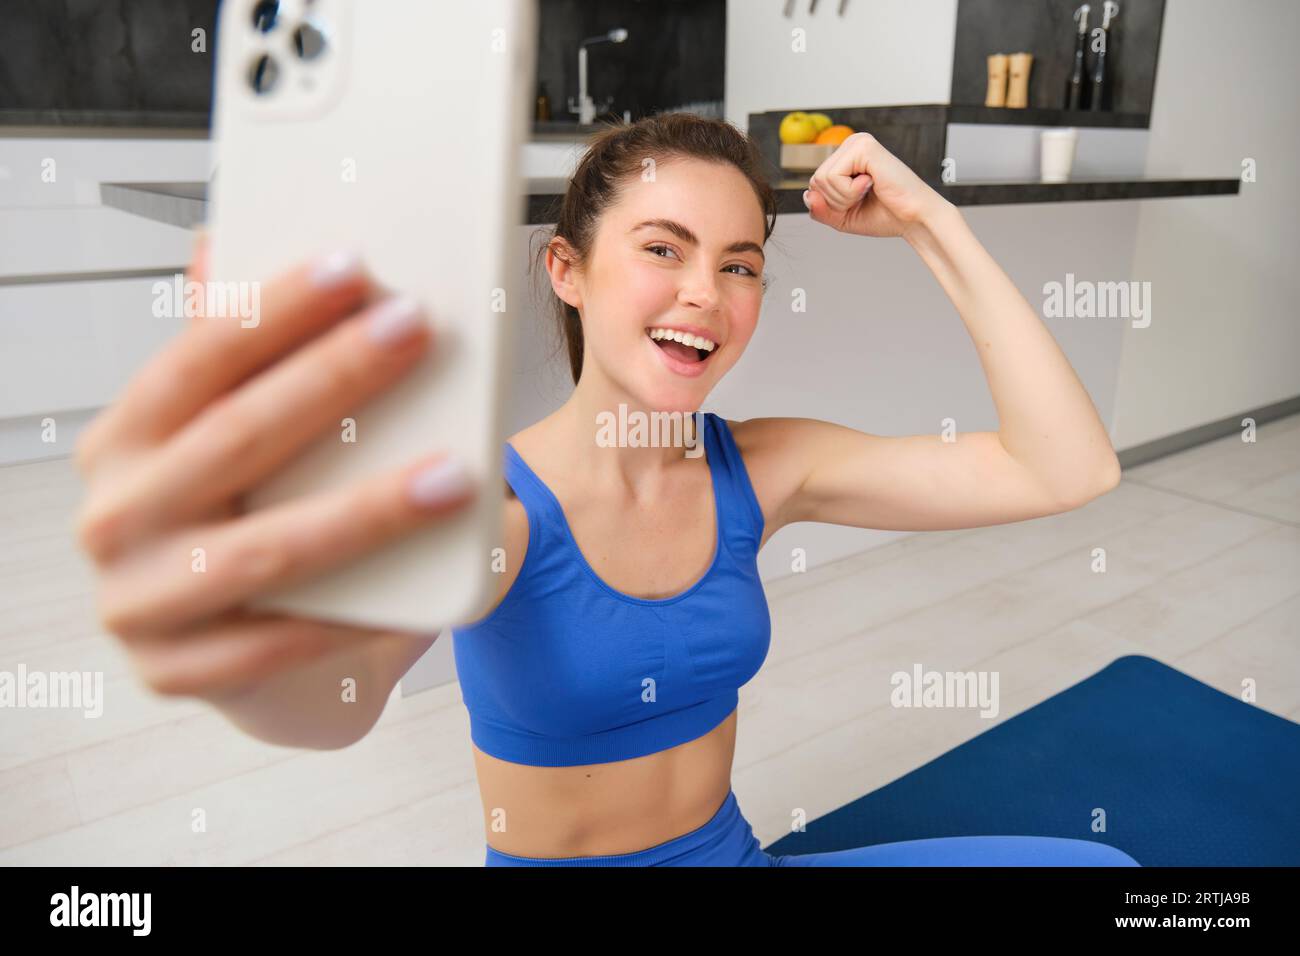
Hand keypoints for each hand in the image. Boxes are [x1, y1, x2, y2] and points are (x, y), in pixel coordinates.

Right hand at [73, 233, 476, 702]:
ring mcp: (137, 602)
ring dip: (368, 509)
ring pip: (267, 550)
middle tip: (417, 329)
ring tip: (456, 473)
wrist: (255, 659)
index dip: (274, 310)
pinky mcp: (177, 673)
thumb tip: (223, 244)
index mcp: (125, 440)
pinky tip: (423, 585)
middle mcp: (114, 517)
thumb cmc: (260, 522)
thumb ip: (236, 359)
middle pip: (235, 439)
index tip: (356, 265)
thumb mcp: (241, 439)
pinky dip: (357, 613)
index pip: (195, 360)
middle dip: (333, 378)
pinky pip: (281, 642)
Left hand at [802, 132, 951, 239]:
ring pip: (821, 180)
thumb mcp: (843, 217)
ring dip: (844, 197)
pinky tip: (872, 184)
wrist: (915, 219)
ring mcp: (857, 142)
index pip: (815, 185)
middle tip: (865, 198)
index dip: (832, 205)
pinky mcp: (863, 146)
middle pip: (815, 181)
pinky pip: (833, 177)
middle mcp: (850, 144)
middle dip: (837, 202)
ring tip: (869, 191)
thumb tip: (807, 194)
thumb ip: (821, 209)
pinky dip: (849, 192)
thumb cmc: (886, 215)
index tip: (860, 202)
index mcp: (846, 157)